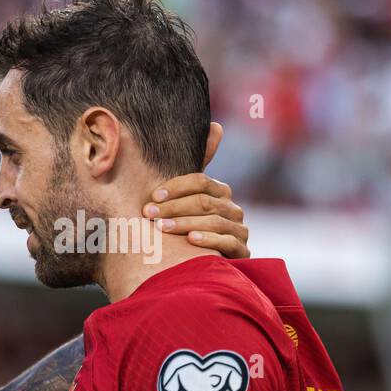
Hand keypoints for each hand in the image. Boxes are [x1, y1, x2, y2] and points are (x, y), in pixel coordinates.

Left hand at [141, 122, 249, 257]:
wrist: (197, 266)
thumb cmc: (185, 227)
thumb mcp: (184, 200)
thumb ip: (191, 169)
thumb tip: (216, 125)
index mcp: (219, 192)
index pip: (201, 181)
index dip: (176, 187)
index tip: (153, 196)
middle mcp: (232, 208)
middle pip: (205, 201)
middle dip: (174, 207)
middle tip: (148, 214)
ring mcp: (239, 230)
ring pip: (214, 221)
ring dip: (185, 223)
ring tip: (162, 228)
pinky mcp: (242, 251)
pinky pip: (228, 242)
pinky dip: (209, 240)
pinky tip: (190, 241)